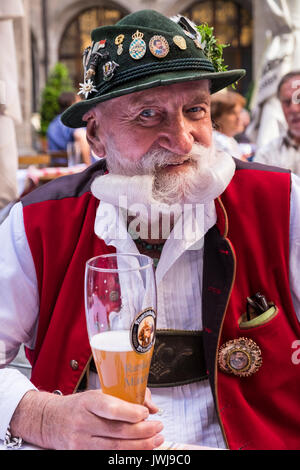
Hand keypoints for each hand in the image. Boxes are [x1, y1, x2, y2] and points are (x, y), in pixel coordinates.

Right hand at [10, 389, 163, 449]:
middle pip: (117, 431)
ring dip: (140, 445)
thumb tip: (149, 405)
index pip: (111, 408)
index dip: (131, 412)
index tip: (146, 412)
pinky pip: (109, 455)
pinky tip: (140, 449)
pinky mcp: (82, 454)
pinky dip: (127, 454)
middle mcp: (83, 422)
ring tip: (156, 440)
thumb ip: (123, 397)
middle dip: (143, 431)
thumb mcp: (97, 393)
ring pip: (116, 447)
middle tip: (158, 427)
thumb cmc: (79, 405)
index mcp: (88, 402)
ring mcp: (82, 442)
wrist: (51, 420)